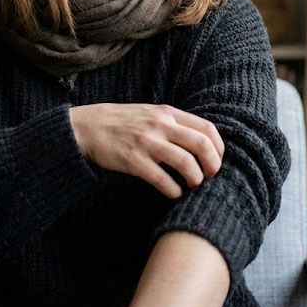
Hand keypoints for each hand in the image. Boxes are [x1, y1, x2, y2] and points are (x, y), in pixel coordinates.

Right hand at [69, 104, 224, 197]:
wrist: (87, 127)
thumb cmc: (123, 123)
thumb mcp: (151, 114)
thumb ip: (175, 124)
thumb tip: (203, 143)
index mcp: (168, 113)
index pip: (207, 128)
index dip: (218, 148)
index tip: (217, 161)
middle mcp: (160, 125)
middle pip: (202, 145)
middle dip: (213, 165)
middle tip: (210, 177)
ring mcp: (146, 143)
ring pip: (186, 163)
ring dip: (195, 179)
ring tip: (192, 185)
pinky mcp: (133, 161)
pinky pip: (162, 179)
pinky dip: (174, 190)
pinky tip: (174, 193)